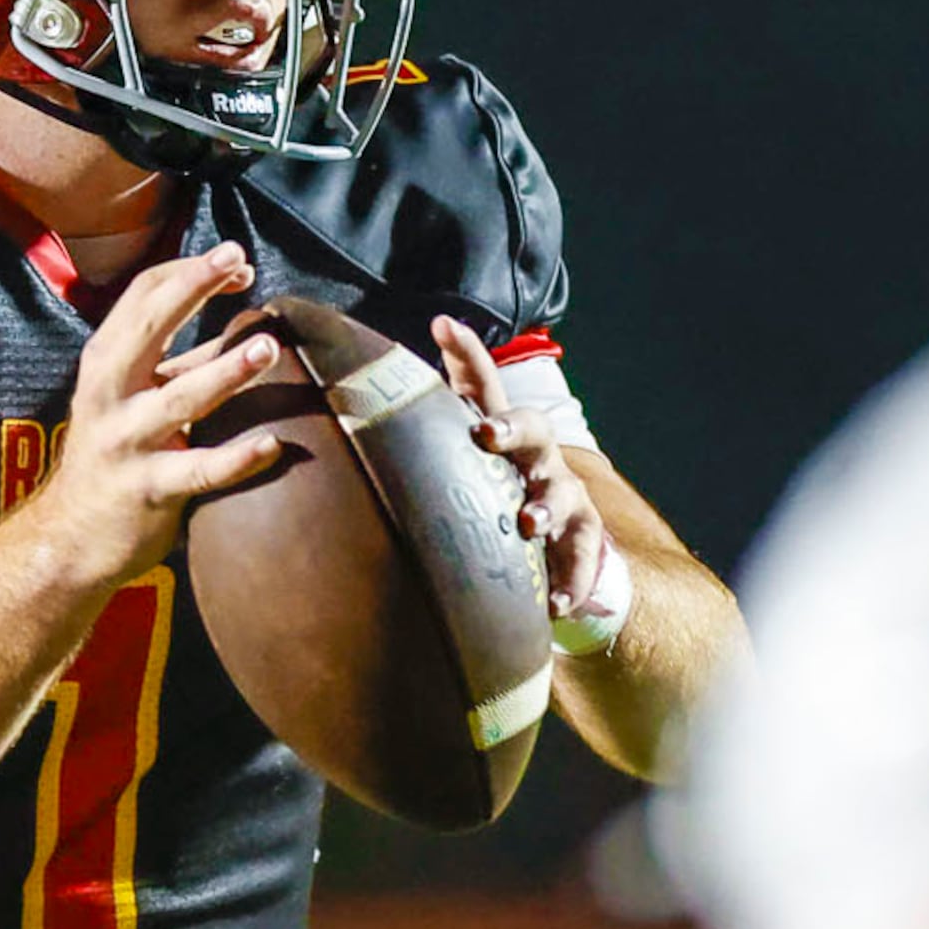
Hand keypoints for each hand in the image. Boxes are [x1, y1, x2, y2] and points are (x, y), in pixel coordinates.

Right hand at [26, 243, 292, 589]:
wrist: (68, 539)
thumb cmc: (113, 457)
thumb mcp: (133, 399)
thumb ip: (179, 364)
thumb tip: (248, 328)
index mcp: (106, 362)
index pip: (143, 295)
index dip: (188, 271)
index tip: (235, 262)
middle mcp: (109, 394)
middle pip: (148, 326)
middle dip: (193, 287)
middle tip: (237, 259)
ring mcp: (126, 442)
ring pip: (179, 399)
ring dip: (225, 371)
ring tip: (267, 348)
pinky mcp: (148, 490)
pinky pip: (199, 472)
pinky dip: (236, 458)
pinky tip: (272, 445)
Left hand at [433, 319, 615, 628]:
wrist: (554, 551)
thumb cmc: (494, 499)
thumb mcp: (460, 471)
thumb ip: (420, 445)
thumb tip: (344, 422)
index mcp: (502, 434)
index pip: (485, 384)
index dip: (467, 353)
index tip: (442, 326)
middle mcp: (537, 456)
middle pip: (531, 426)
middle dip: (510, 426)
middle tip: (485, 433)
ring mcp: (565, 495)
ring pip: (561, 491)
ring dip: (545, 505)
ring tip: (529, 524)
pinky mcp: (584, 539)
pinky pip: (582, 557)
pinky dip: (570, 581)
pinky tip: (553, 603)